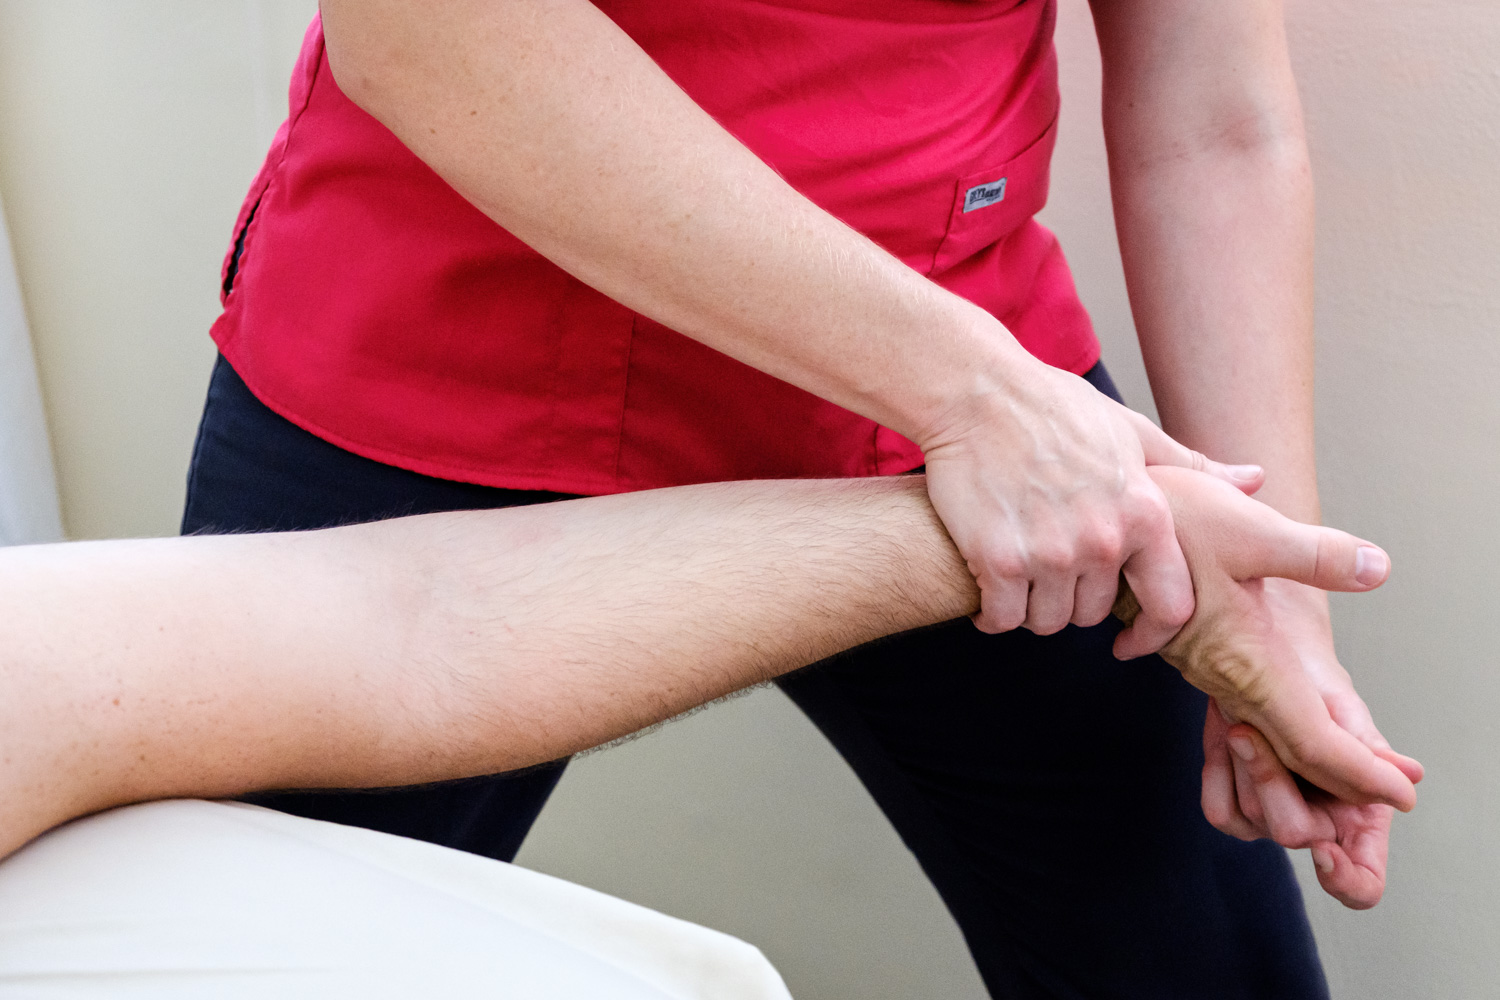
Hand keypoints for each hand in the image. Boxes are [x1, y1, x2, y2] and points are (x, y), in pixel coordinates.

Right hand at [922, 360, 1262, 646]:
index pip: (1170, 606)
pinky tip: (986, 584)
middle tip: (1049, 572)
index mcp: (1145, 514)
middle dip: (1072, 601)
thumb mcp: (1132, 431)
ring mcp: (1049, 553)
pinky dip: (991, 611)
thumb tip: (1256, 480)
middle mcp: (1102, 540)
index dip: (1150, 630)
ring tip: (1017, 573)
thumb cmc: (1052, 407)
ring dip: (1030, 606)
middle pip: (1093, 614)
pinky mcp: (998, 559)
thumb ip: (1192, 468)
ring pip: (1047, 620)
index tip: (1129, 639)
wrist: (975, 392)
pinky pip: (1001, 617)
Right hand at [1115, 466, 1420, 813]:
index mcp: (1248, 661)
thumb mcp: (1249, 530)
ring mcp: (1208, 669)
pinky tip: (1302, 728)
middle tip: (1397, 796)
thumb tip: (1379, 569)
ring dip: (1313, 764)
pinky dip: (1284, 733)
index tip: (1405, 792)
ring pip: (1266, 736)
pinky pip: (1247, 712)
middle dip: (1344, 785)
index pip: (1312, 741)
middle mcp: (1227, 677)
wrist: (1102, 522)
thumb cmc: (1169, 523)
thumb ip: (1316, 555)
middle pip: (1289, 754)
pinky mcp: (1198, 654)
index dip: (1362, 774)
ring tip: (1363, 773)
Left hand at [1201, 580, 1422, 907]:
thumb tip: (1407, 780)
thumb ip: (1365, 749)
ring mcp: (1272, 816)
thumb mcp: (1339, 706)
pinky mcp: (1234, 804)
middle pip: (1294, 834)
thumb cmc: (1308, 678)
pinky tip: (1223, 734)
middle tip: (1250, 729)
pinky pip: (1219, 811)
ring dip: (1242, 764)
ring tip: (1241, 718)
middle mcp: (1318, 821)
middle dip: (1272, 778)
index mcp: (1360, 811)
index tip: (1325, 852)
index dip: (1348, 880)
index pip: (1361, 881)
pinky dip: (1217, 772)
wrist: (1259, 653)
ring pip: (1250, 821)